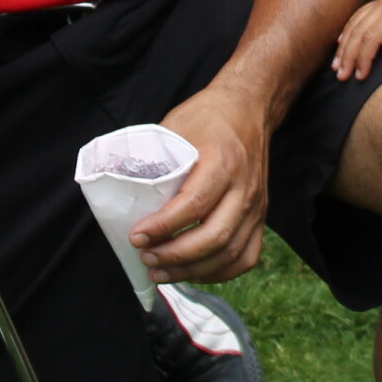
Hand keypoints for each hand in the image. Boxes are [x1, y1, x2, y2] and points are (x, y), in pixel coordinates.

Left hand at [138, 82, 274, 284]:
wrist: (248, 108)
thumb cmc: (207, 117)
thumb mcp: (175, 127)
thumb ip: (155, 159)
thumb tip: (121, 191)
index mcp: (223, 160)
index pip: (195, 203)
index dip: (164, 226)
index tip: (136, 236)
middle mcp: (245, 187)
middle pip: (215, 236)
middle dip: (175, 255)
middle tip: (145, 257)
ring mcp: (257, 205)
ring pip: (230, 253)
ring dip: (192, 270)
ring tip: (160, 271)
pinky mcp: (260, 217)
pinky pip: (245, 257)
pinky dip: (218, 273)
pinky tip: (192, 272)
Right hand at [330, 0, 381, 81]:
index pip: (372, 37)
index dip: (363, 59)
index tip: (361, 77)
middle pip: (358, 31)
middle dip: (348, 55)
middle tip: (342, 77)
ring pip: (355, 23)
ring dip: (344, 44)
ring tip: (337, 65)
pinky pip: (360, 15)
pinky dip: (348, 30)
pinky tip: (342, 41)